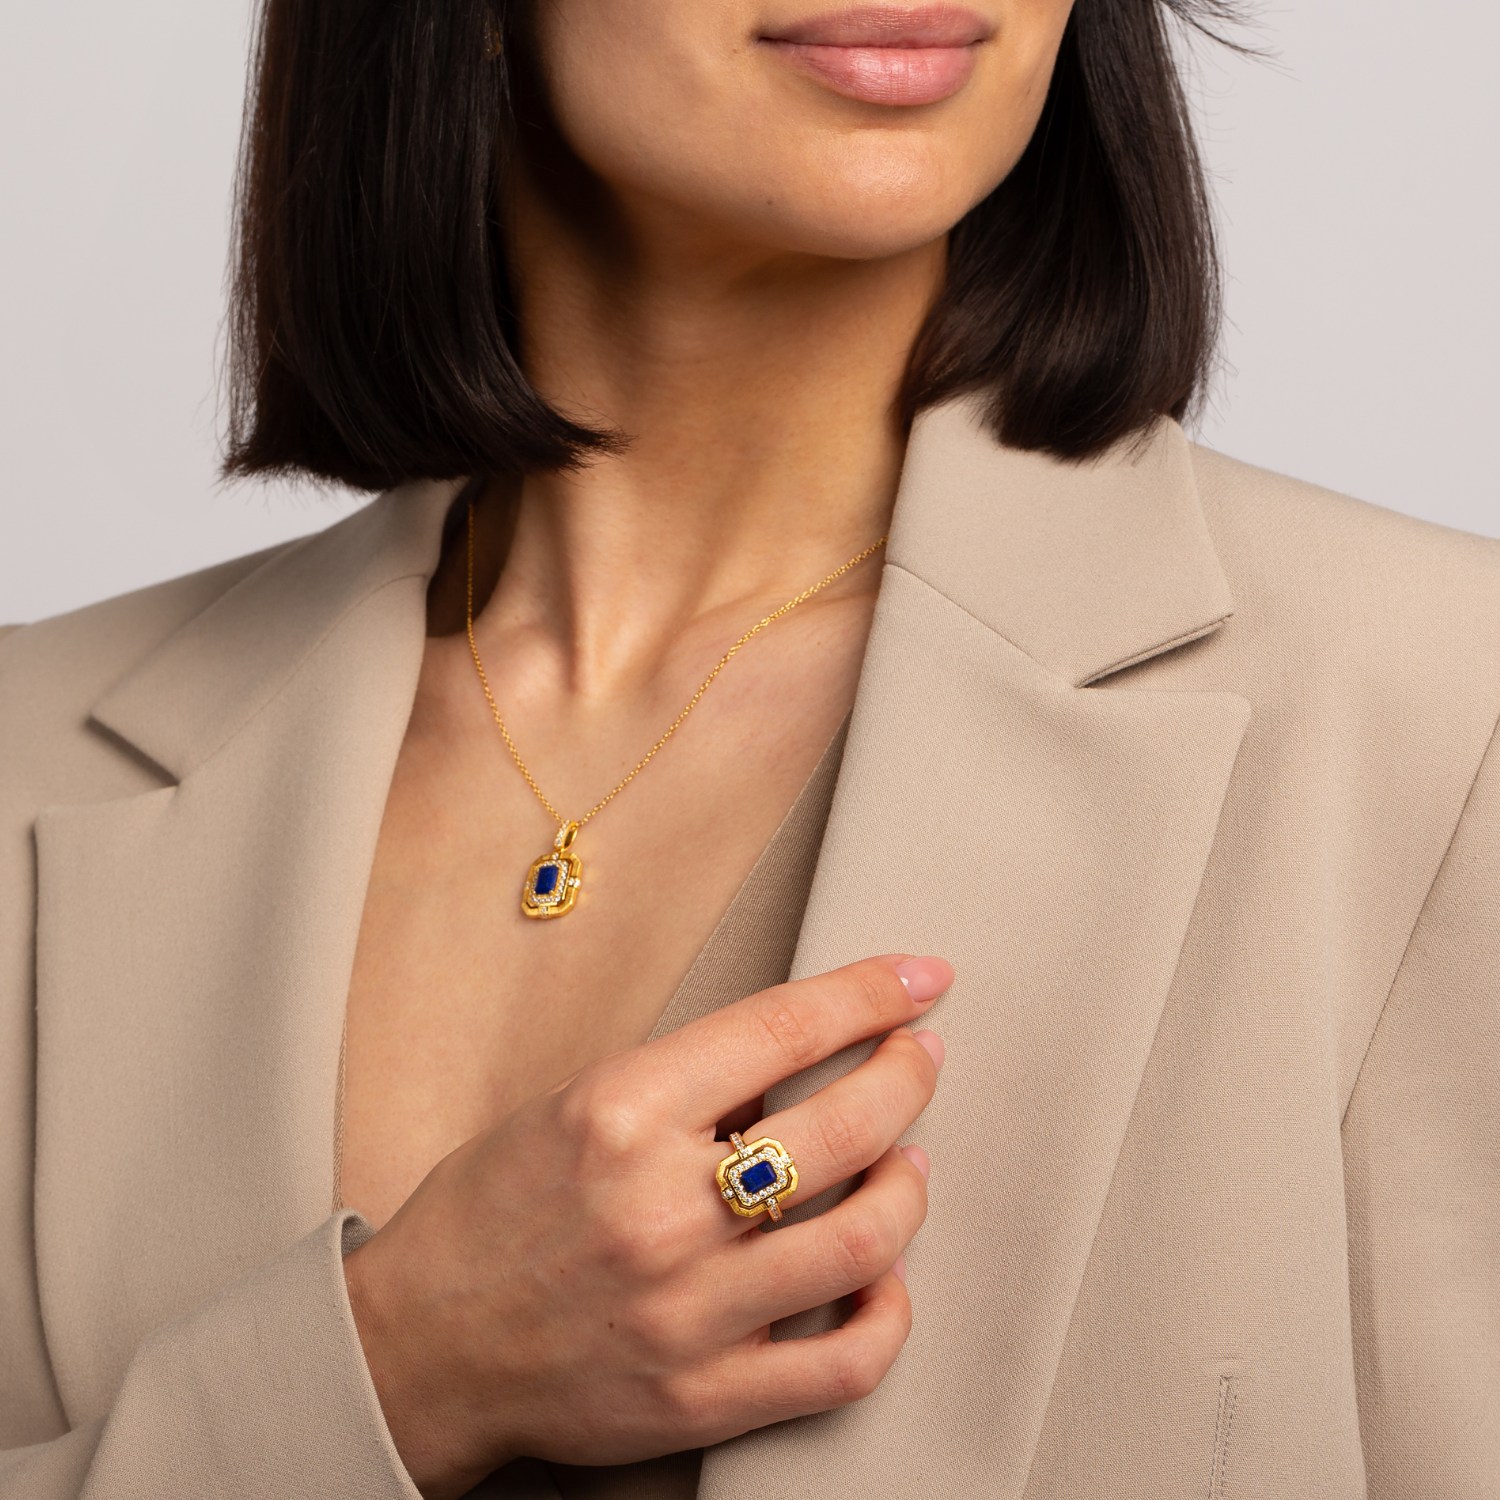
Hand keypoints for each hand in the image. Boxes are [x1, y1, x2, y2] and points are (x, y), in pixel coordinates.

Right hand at [342, 954, 950, 1497]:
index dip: (871, 994)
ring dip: (909, 1186)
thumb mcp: (570, 1104)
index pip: (783, 1030)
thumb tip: (796, 1062)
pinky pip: (845, 1363)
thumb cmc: (488, 1213)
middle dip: (906, 1075)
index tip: (917, 979)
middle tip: (917, 1058)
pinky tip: (882, 1275)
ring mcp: (687, 1311)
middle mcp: (659, 1209)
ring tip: (907, 1160)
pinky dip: (888, 1312)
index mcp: (620, 1113)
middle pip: (845, 1126)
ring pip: (866, 1240)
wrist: (418, 1346)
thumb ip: (684, 1082)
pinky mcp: (702, 1396)